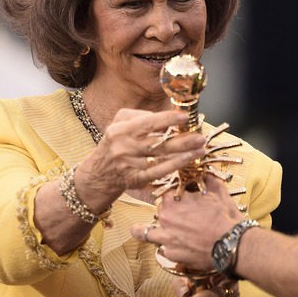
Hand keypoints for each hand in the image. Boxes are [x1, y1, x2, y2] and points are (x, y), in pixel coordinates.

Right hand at [80, 109, 204, 203]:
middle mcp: (123, 147)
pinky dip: (173, 165)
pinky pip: (157, 172)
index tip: (185, 117)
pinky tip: (187, 159)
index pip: (147, 122)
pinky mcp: (134, 179)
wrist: (97, 174)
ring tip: (200, 147)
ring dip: (183, 152)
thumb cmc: (114, 145)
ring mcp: (128, 165)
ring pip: (160, 157)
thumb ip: (140, 117)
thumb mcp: (119, 125)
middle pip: (157, 141)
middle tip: (200, 135)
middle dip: (182, 138)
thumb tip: (166, 117)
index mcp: (119, 130)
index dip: (167, 119)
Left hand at [134, 173, 240, 270]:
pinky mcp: (172, 255)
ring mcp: (166, 238)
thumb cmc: (225, 219)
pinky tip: (175, 248)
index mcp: (173, 201)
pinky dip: (168, 249)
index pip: (165, 194)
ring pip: (145, 233)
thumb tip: (207, 174)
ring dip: (146, 231)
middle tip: (176, 218)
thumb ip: (209, 181)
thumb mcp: (219, 194)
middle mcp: (165, 218)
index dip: (173, 197)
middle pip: (157, 212)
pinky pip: (163, 250)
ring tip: (139, 231)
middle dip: (165, 214)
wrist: (231, 244)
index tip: (177, 200)